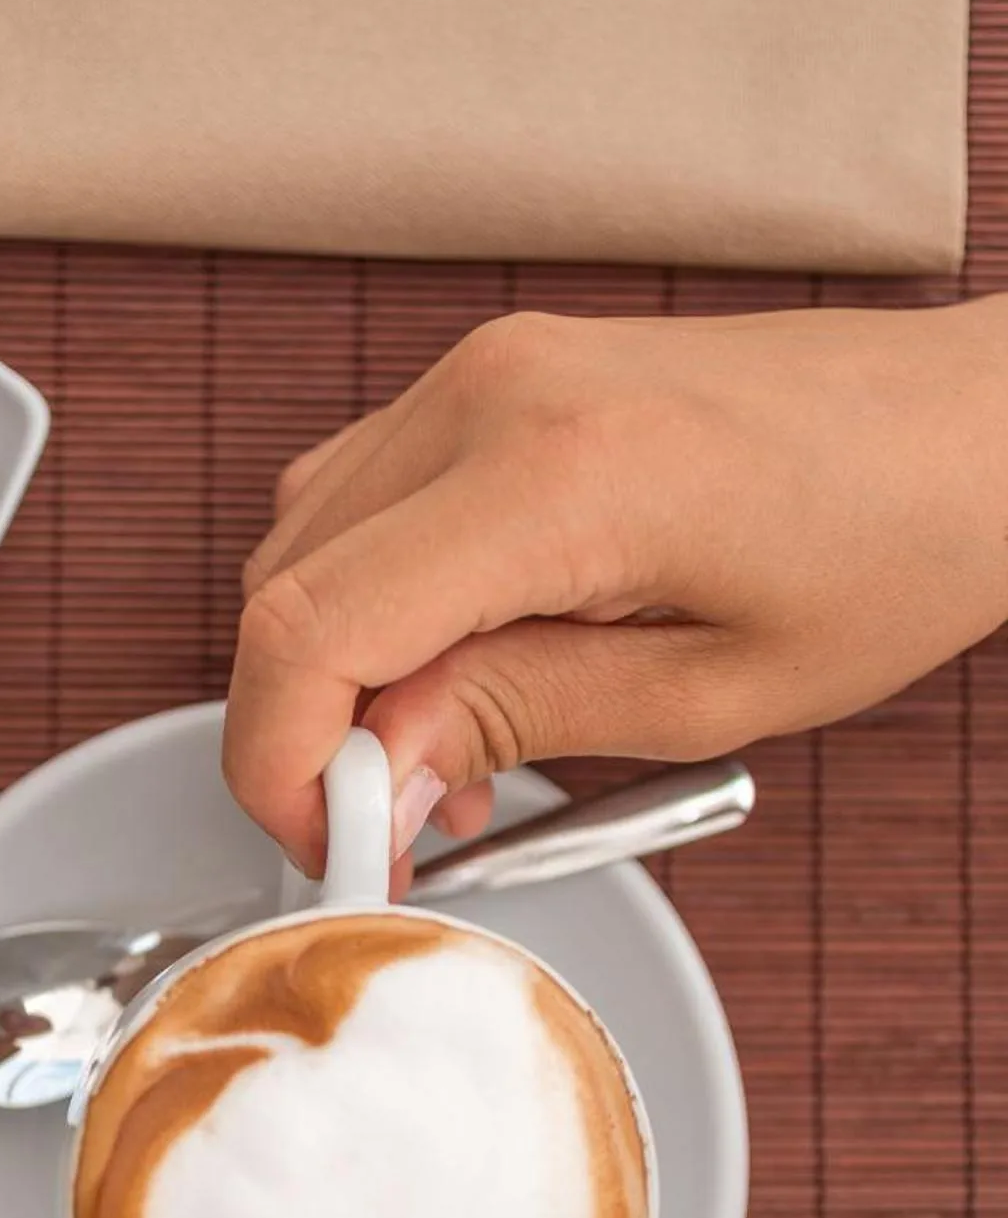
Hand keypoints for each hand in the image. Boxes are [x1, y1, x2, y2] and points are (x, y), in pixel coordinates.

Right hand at [226, 301, 1007, 876]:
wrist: (976, 424)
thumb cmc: (891, 548)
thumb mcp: (709, 694)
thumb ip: (515, 718)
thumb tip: (376, 769)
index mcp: (552, 476)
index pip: (310, 624)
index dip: (280, 762)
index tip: (332, 844)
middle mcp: (491, 394)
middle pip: (286, 584)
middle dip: (308, 731)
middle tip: (400, 827)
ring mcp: (486, 372)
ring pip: (304, 541)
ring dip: (338, 669)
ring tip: (446, 757)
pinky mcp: (498, 380)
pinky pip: (364, 500)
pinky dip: (370, 603)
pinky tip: (454, 670)